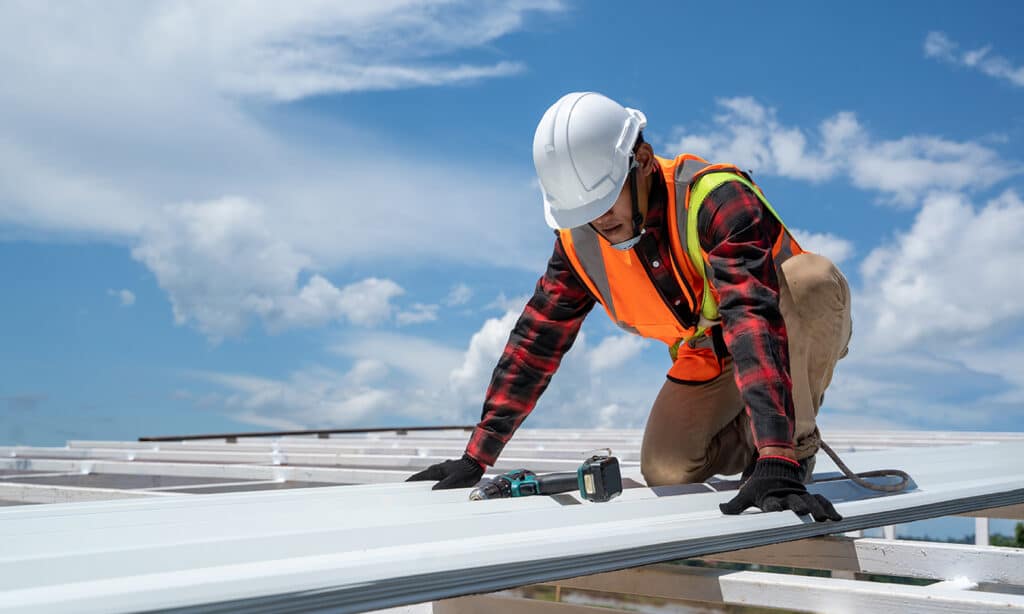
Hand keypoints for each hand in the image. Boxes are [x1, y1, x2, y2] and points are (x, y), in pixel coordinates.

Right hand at [406, 454, 484, 489]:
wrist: (475, 464)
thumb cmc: (466, 471)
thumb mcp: (454, 480)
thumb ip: (443, 485)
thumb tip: (433, 491)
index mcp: (436, 471)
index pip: (418, 477)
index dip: (410, 482)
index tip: (402, 486)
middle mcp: (437, 470)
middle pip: (421, 479)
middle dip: (413, 485)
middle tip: (406, 492)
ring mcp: (441, 472)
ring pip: (428, 480)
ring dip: (422, 486)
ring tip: (416, 494)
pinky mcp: (446, 475)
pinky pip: (435, 481)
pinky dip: (430, 486)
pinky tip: (431, 492)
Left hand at [720, 457, 840, 521]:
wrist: (776, 464)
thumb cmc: (760, 484)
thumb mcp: (747, 493)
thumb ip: (735, 505)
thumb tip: (721, 510)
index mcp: (770, 497)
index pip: (771, 503)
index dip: (773, 506)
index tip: (775, 509)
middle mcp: (786, 496)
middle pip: (794, 501)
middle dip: (800, 506)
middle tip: (805, 511)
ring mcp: (799, 495)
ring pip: (811, 501)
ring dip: (818, 509)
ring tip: (825, 519)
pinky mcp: (808, 495)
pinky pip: (821, 501)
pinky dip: (829, 508)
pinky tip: (838, 519)